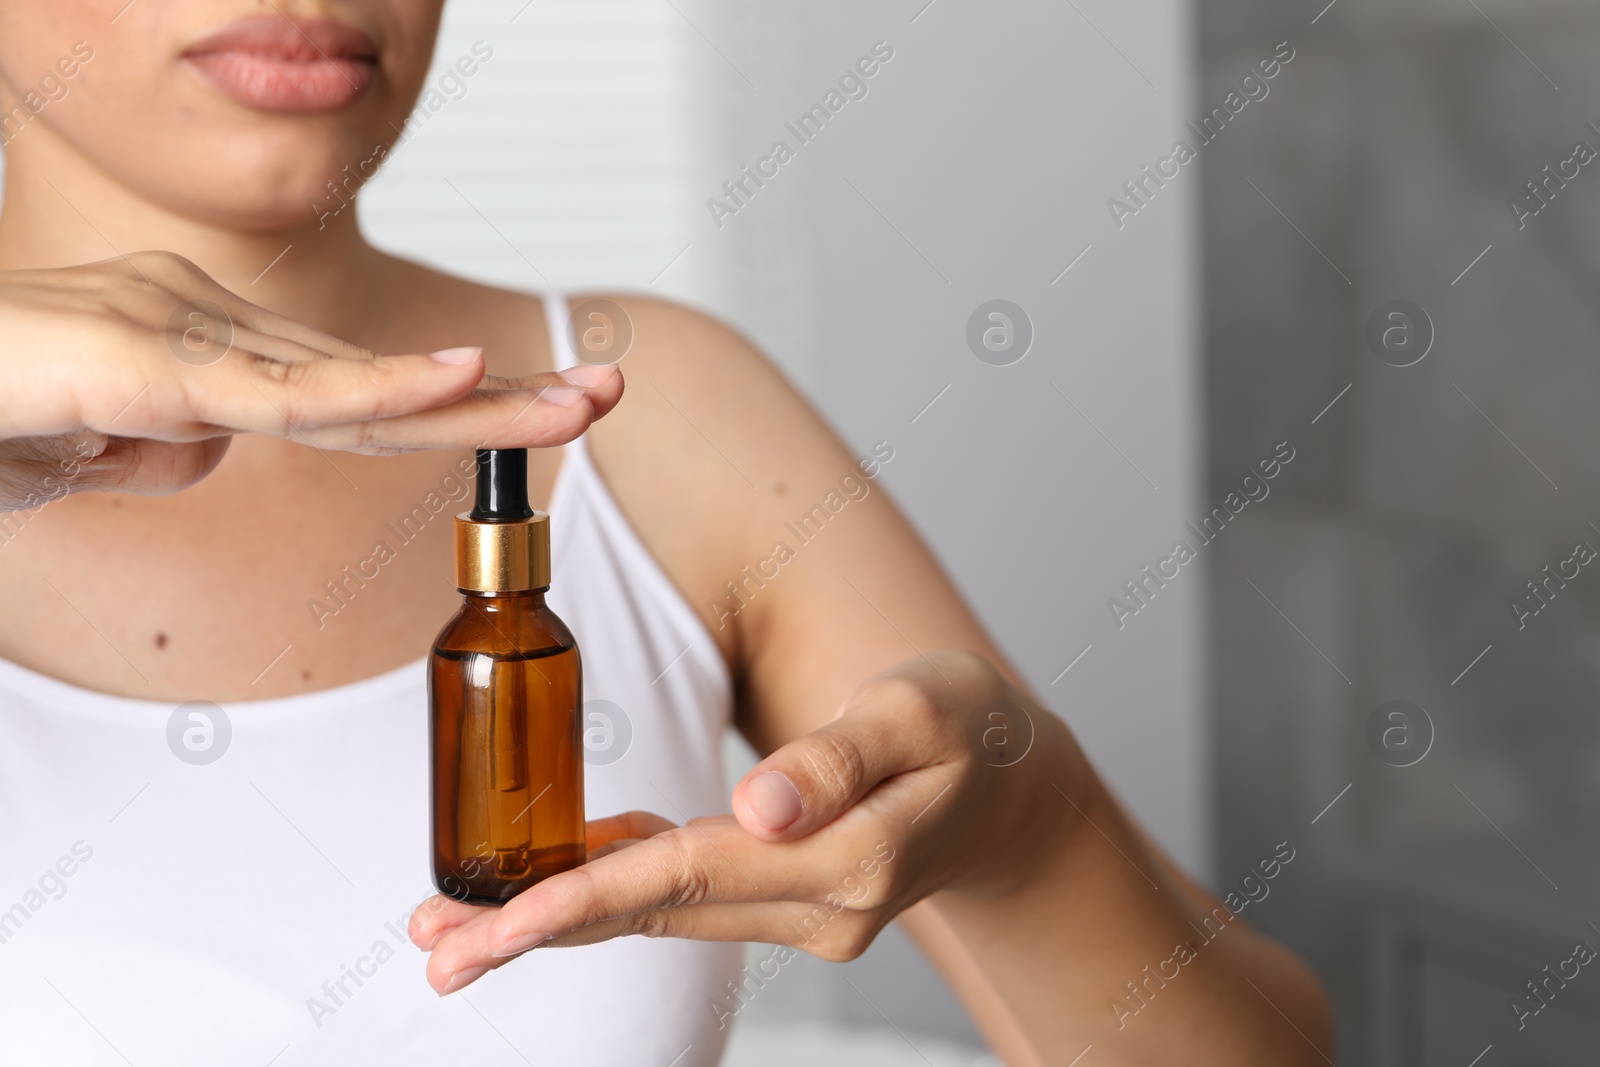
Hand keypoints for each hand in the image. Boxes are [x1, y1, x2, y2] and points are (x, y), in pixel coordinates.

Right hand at [0, 252, 621, 510]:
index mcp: (212, 355)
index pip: (360, 393)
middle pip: (383, 377)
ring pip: (355, 380)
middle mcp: (214, 329)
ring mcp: (185, 332)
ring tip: (581, 395)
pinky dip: (371, 389)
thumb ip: (171, 444)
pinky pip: (277, 390)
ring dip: (477, 395)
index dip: (457, 406)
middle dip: (503, 390)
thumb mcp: (97, 452)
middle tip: (609, 386)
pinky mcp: (146, 358)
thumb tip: (224, 445)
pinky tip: (453, 381)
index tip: (542, 410)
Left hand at [409, 650, 1071, 994]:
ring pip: (662, 915)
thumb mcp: (920, 710)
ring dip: (564, 917)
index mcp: (846, 860)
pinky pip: (691, 898)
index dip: (582, 898)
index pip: (687, 880)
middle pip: (653, 915)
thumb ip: (839, 758)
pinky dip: (621, 888)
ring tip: (461, 924)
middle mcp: (819, 908)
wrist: (1015, 787)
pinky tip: (558, 878)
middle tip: (432, 946)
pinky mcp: (793, 901)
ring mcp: (807, 916)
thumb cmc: (970, 729)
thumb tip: (759, 806)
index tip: (494, 929)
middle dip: (538, 929)